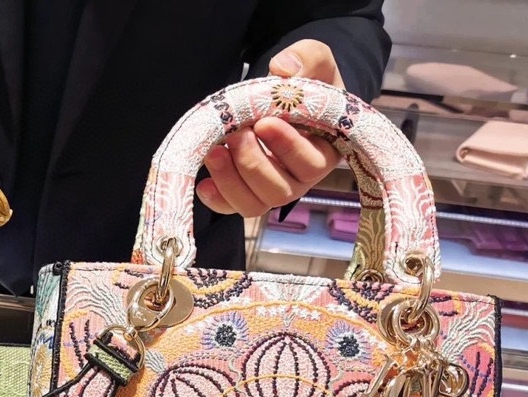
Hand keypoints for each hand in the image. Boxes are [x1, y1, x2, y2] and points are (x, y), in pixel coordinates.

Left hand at [197, 39, 343, 217]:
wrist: (280, 97)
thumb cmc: (303, 83)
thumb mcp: (313, 61)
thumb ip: (306, 59)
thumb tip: (282, 68)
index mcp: (323, 150)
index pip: (312, 163)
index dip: (288, 148)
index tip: (265, 123)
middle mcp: (298, 178)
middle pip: (280, 190)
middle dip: (253, 164)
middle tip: (235, 135)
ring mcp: (270, 188)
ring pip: (254, 204)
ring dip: (230, 181)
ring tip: (214, 152)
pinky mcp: (244, 192)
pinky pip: (231, 207)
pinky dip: (216, 199)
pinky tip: (204, 182)